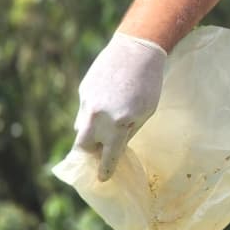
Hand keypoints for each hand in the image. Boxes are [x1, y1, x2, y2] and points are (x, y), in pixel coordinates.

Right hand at [72, 33, 166, 181]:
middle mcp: (98, 117)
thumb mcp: (146, 112)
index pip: (107, 157)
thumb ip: (128, 131)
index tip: (103, 179)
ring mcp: (88, 103)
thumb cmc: (149, 84)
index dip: (105, 170)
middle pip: (82, 147)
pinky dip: (91, 114)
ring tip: (101, 132)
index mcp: (118, 125)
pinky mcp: (83, 91)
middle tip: (95, 158)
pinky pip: (84, 110)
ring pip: (80, 128)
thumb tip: (115, 145)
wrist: (136, 50)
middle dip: (87, 156)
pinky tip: (104, 106)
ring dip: (88, 134)